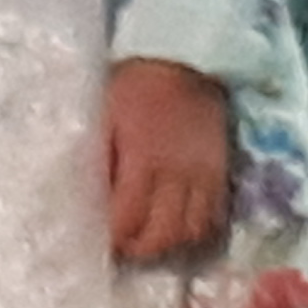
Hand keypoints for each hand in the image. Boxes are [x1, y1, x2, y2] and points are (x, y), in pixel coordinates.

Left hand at [103, 57, 232, 262]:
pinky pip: (213, 217)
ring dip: (168, 245)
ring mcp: (203, 176)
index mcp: (143, 158)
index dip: (114, 238)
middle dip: (140, 249)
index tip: (99, 244)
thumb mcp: (102, 114)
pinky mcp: (220, 173)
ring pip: (190, 232)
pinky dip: (195, 232)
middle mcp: (177, 174)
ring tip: (149, 244)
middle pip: (163, 234)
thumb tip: (87, 196)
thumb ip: (97, 156)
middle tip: (122, 250)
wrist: (180, 58)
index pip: (129, 217)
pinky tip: (178, 232)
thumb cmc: (132, 84)